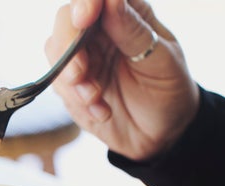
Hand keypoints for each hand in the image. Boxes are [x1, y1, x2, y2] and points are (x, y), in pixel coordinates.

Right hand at [45, 0, 199, 159]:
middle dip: (68, 47)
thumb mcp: (161, 60)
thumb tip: (111, 0)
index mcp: (126, 14)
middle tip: (79, 74)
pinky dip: (76, 101)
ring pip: (55, 52)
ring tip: (95, 99)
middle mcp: (99, 31)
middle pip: (65, 20)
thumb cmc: (169, 89)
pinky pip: (57, 85)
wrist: (162, 134)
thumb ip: (134, 31)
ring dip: (70, 79)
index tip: (85, 17)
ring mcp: (83, 57)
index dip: (86, 2)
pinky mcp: (71, 85)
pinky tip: (101, 112)